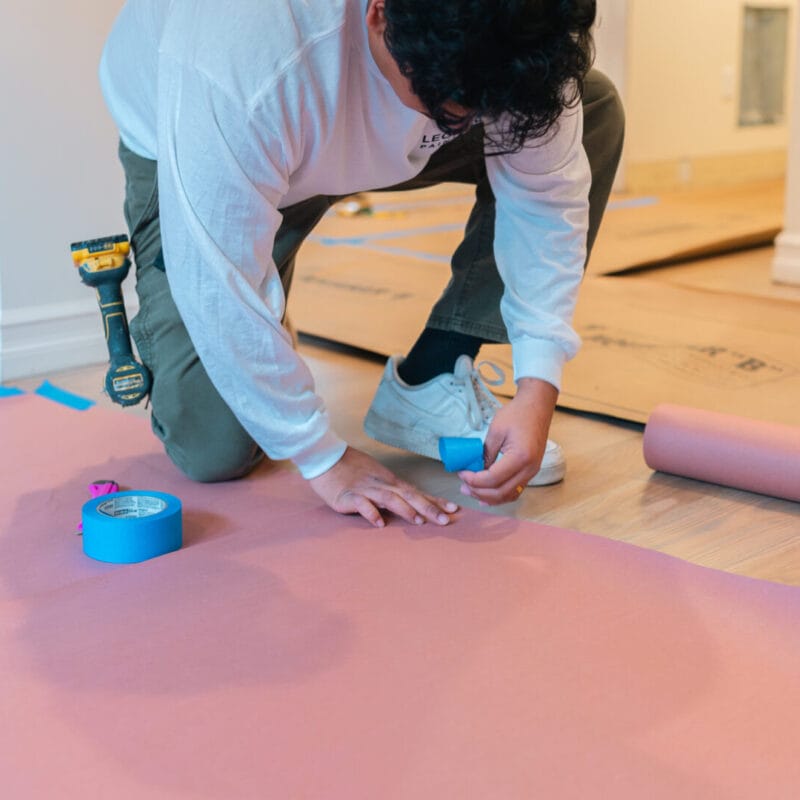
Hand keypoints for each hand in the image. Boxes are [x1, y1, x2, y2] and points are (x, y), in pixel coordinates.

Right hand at [309, 446, 458, 527]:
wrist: (325, 458)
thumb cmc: (350, 468)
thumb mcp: (375, 476)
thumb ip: (390, 491)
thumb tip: (409, 504)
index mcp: (389, 481)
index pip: (416, 492)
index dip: (434, 501)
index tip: (452, 510)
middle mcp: (381, 484)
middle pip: (408, 496)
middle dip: (428, 508)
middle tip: (445, 520)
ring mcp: (365, 490)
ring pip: (389, 499)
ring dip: (405, 510)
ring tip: (419, 521)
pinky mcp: (348, 497)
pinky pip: (362, 505)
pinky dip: (371, 513)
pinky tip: (379, 524)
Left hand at [459, 377, 557, 504]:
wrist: (536, 406)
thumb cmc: (517, 414)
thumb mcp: (496, 431)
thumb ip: (486, 453)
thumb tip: (477, 470)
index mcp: (520, 457)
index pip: (493, 479)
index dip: (474, 480)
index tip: (462, 473)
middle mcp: (529, 469)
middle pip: (500, 492)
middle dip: (479, 492)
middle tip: (463, 486)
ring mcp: (532, 472)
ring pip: (508, 495)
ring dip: (488, 497)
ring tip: (471, 491)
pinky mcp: (531, 471)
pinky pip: (515, 490)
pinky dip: (500, 496)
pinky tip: (487, 496)